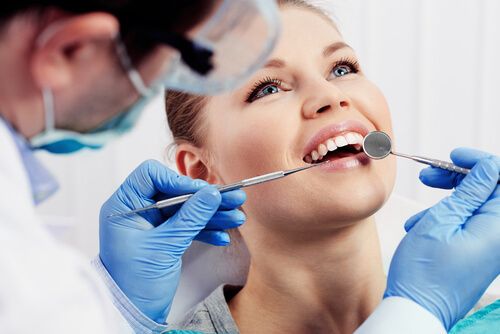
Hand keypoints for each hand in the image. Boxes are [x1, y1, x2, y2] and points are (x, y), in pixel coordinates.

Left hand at [99, 160, 245, 322]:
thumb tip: (210, 194)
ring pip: (185, 209)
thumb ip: (190, 217)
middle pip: (175, 192)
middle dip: (204, 198)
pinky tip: (222, 234)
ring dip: (211, 213)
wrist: (133, 314)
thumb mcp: (165, 246)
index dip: (178, 180)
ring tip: (235, 216)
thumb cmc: (134, 284)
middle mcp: (137, 211)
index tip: (202, 191)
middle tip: (231, 198)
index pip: (151, 176)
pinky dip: (204, 229)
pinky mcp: (164, 237)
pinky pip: (187, 225)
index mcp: (124, 206)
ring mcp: (151, 224)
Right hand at [384, 148, 499, 330]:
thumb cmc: (424, 272)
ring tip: (420, 209)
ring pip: (474, 207)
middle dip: (458, 179)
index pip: (499, 178)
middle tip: (430, 176)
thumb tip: (487, 168)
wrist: (417, 309)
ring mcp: (491, 247)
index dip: (477, 162)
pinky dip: (445, 219)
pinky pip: (468, 225)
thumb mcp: (440, 221)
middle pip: (488, 191)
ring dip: (446, 200)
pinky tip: (422, 225)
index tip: (454, 157)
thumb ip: (468, 192)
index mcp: (497, 226)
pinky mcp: (479, 255)